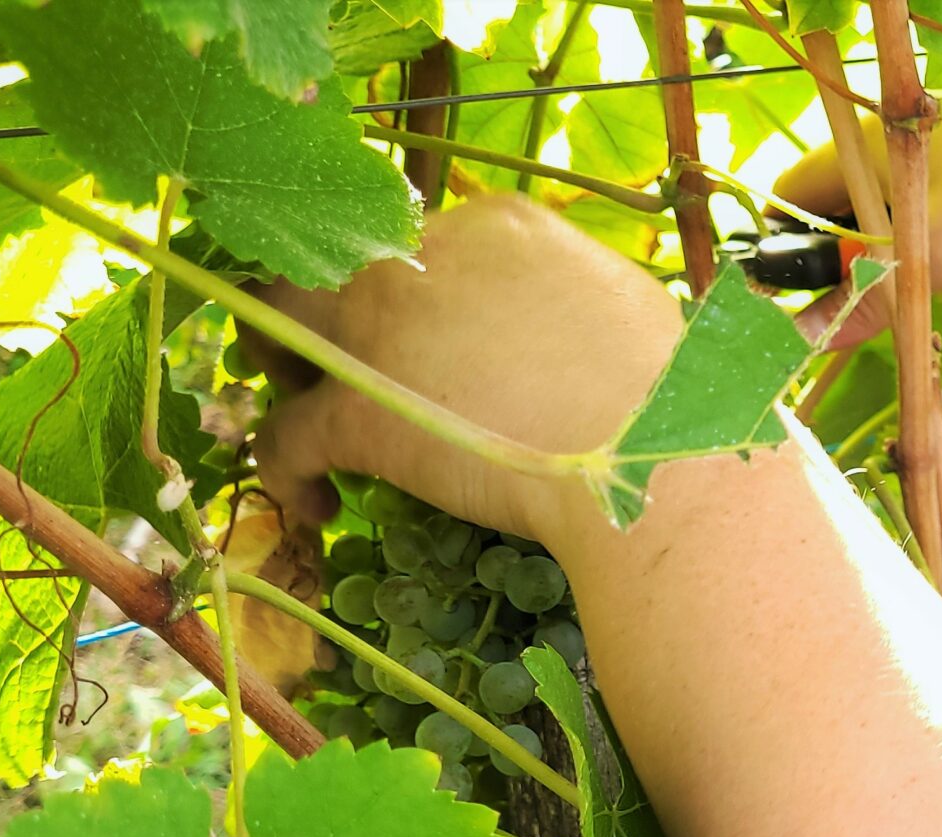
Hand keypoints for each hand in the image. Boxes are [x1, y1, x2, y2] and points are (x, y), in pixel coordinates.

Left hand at [243, 196, 682, 541]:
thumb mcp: (617, 298)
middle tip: (328, 355)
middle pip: (325, 260)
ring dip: (280, 365)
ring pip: (276, 325)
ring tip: (300, 408)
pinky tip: (316, 506)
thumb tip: (564, 316)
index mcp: (491, 225)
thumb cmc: (664, 385)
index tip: (411, 327)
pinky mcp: (357, 415)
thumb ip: (564, 289)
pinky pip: (284, 438)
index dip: (401, 284)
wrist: (648, 453)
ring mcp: (378, 333)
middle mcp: (418, 259)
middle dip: (315, 304)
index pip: (410, 237)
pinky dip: (285, 472)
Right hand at [774, 66, 941, 344]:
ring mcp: (936, 154)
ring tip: (926, 289)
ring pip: (892, 220)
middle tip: (869, 308)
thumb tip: (803, 336)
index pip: (788, 196)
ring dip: (900, 263)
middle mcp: (891, 143)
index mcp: (863, 148)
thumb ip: (864, 299)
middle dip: (850, 265)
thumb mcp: (930, 260)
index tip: (802, 302)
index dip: (784, 251)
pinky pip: (938, 217)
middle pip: (839, 212)